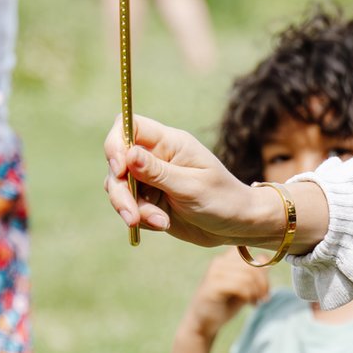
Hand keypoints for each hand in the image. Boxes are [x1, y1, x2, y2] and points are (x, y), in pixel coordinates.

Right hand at [104, 115, 282, 246]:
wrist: (237, 225)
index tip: (119, 168)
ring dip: (132, 209)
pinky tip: (163, 225)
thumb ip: (158, 172)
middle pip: (118, 162)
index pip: (129, 126)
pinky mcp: (149, 200)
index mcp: (169, 142)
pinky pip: (130, 207)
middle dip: (120, 191)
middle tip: (132, 216)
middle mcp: (155, 157)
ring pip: (120, 188)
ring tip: (160, 222)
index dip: (116, 142)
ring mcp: (150, 179)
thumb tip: (128, 153)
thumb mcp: (192, 186)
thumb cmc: (223, 199)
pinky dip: (141, 219)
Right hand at [187, 252, 271, 335]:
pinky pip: (240, 286)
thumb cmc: (224, 304)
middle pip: (252, 265)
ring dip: (257, 291)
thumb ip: (254, 274)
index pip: (250, 252)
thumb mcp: (243, 286)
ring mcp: (214, 273)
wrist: (203, 323)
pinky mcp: (213, 286)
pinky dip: (250, 295)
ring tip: (256, 302)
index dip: (263, 267)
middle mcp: (219, 262)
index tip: (265, 286)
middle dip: (263, 282)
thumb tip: (268, 262)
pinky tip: (250, 304)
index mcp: (225, 259)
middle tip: (264, 297)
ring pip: (248, 276)